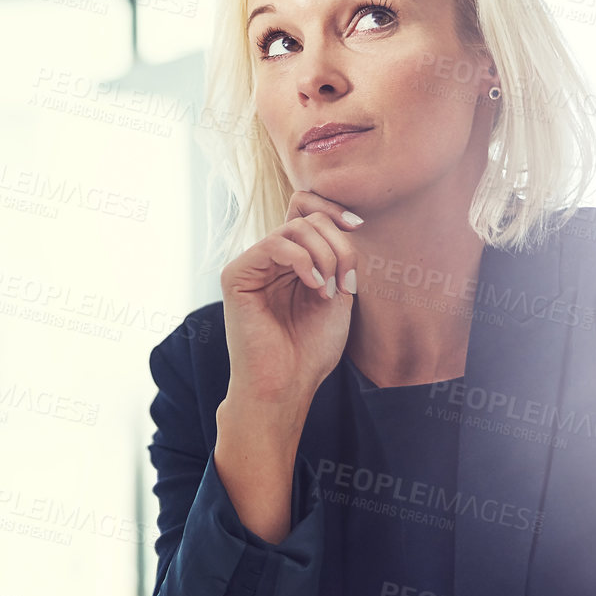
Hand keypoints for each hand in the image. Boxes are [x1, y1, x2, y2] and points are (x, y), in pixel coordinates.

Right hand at [220, 191, 364, 407]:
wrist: (286, 385)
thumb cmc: (311, 350)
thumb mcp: (337, 295)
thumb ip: (338, 258)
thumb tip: (345, 223)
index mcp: (292, 262)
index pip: (307, 212)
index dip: (333, 210)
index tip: (359, 226)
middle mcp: (270, 260)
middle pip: (308, 218)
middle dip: (338, 246)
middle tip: (346, 283)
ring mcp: (252, 265)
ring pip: (294, 228)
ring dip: (324, 256)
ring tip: (328, 290)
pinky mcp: (236, 275)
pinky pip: (274, 244)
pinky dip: (303, 260)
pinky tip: (313, 286)